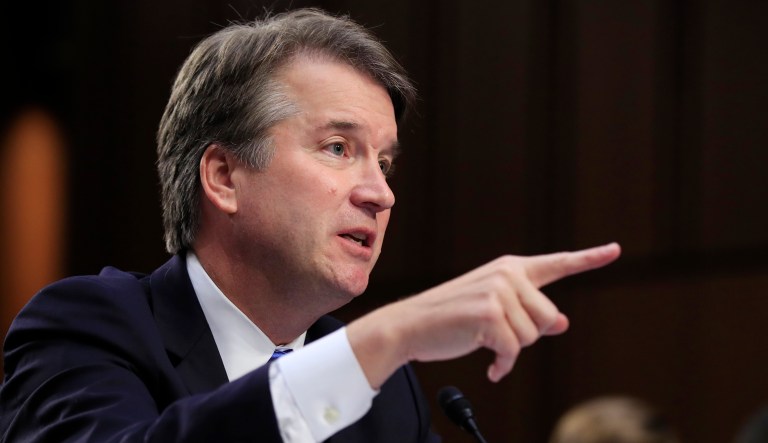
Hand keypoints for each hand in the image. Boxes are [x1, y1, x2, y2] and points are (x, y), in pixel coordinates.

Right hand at [347, 243, 620, 387]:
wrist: (410, 325)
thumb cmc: (451, 319)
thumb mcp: (494, 311)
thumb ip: (529, 313)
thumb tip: (562, 321)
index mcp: (510, 269)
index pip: (557, 264)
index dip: (590, 259)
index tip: (615, 250)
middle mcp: (508, 274)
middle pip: (547, 317)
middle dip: (524, 335)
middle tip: (491, 332)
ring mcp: (499, 291)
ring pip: (532, 336)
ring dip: (509, 349)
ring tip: (481, 339)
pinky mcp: (490, 313)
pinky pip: (514, 351)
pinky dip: (502, 364)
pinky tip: (489, 365)